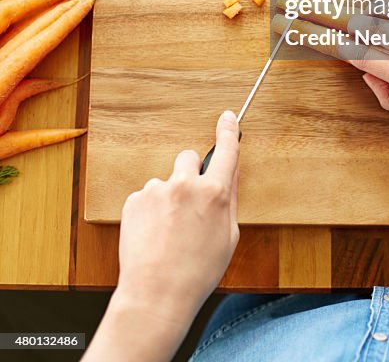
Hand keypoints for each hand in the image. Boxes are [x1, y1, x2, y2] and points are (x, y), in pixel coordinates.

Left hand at [116, 110, 239, 330]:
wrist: (156, 294)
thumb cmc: (197, 272)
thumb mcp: (228, 238)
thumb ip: (230, 199)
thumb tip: (230, 174)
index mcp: (215, 193)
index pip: (225, 151)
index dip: (227, 131)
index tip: (227, 117)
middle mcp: (186, 185)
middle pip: (189, 158)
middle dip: (189, 173)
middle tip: (188, 202)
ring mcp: (158, 190)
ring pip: (166, 182)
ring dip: (168, 198)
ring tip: (167, 233)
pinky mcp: (135, 200)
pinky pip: (146, 197)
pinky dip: (149, 211)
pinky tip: (152, 235)